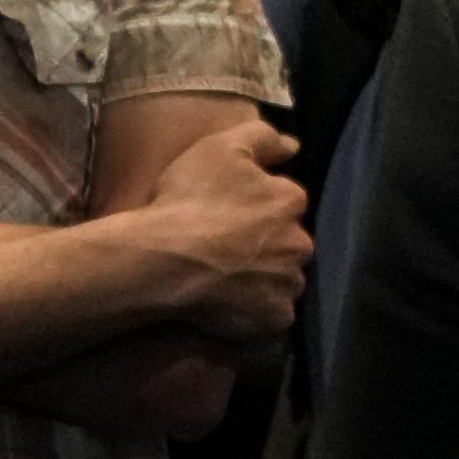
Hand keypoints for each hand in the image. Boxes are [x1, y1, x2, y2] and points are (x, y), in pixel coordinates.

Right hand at [145, 121, 312, 343]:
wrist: (158, 260)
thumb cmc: (187, 201)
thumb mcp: (220, 148)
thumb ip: (263, 138)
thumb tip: (293, 146)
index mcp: (290, 202)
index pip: (286, 203)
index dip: (259, 210)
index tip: (230, 217)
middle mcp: (300, 243)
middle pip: (289, 244)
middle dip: (268, 247)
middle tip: (228, 253)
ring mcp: (287, 284)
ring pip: (283, 281)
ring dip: (265, 281)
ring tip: (227, 283)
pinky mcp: (273, 319)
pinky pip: (273, 317)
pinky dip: (257, 315)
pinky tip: (231, 309)